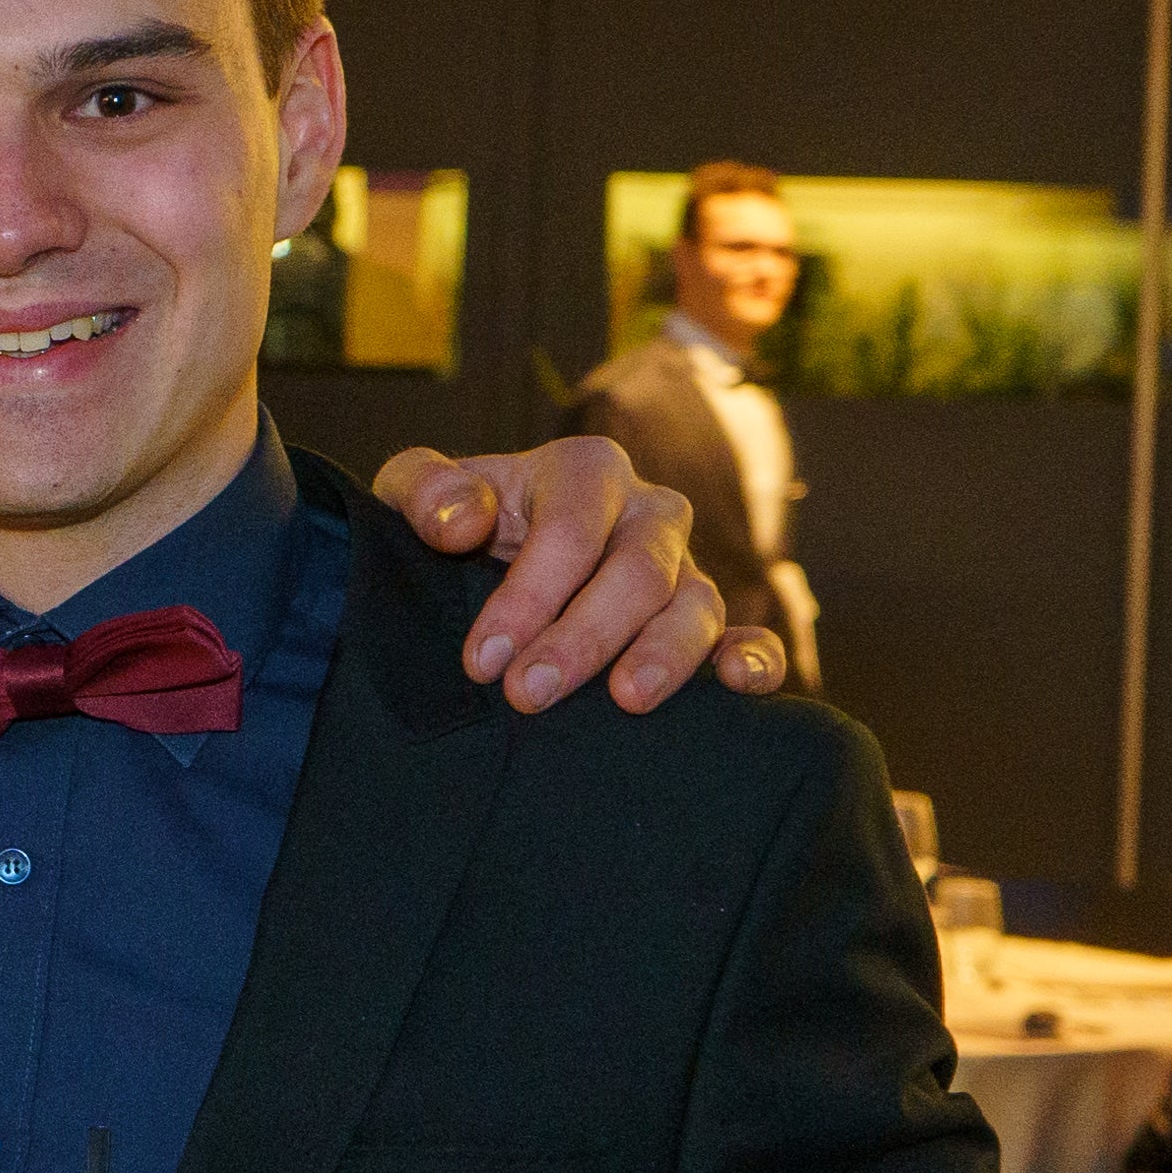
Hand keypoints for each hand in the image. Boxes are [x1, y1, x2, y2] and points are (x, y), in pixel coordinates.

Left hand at [372, 441, 778, 717]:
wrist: (485, 561)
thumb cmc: (456, 524)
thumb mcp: (418, 494)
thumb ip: (425, 491)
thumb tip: (461, 522)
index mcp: (586, 471)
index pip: (571, 528)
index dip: (529, 593)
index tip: (483, 658)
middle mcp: (647, 512)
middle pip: (638, 569)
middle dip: (584, 637)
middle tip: (528, 694)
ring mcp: (683, 567)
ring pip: (697, 603)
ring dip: (665, 654)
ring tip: (627, 701)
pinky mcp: (702, 621)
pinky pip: (747, 636)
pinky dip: (753, 660)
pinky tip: (738, 686)